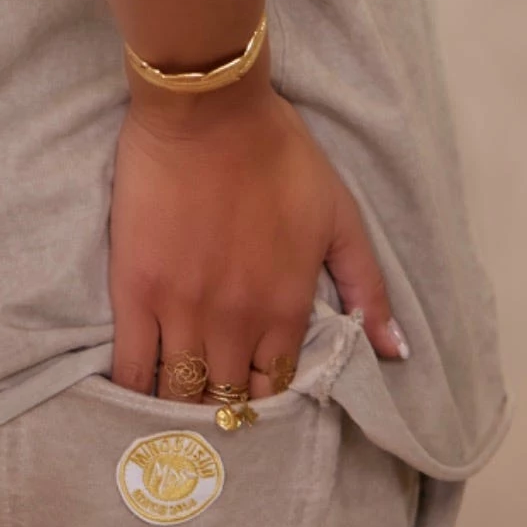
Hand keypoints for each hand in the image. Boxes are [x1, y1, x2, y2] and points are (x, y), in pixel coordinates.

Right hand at [108, 74, 408, 401]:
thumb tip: (397, 353)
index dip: (261, 399)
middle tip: (208, 410)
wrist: (208, 108)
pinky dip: (132, 391)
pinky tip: (129, 400)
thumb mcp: (340, 216)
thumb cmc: (277, 153)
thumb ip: (369, 288)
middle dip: (219, 411)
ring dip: (177, 410)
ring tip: (169, 418)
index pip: (274, 388)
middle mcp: (235, 322)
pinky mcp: (135, 289)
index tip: (249, 398)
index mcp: (285, 309)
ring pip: (178, 394)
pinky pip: (130, 365)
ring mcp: (181, 309)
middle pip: (225, 400)